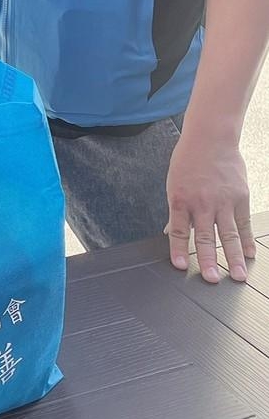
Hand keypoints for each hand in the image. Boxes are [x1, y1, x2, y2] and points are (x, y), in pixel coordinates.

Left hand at [165, 127, 255, 282]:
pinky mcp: (240, 197)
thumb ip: (176, 210)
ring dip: (233, 257)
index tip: (181, 267)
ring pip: (228, 234)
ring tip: (238, 276)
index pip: (177, 231)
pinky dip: (247, 240)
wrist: (210, 138)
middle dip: (208, 260)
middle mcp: (201, 203)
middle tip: (212, 280)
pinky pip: (243, 223)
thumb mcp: (174, 183)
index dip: (178, 250)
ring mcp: (223, 201)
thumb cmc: (188, 160)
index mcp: (180, 199)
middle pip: (204, 237)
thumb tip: (169, 232)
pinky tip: (250, 254)